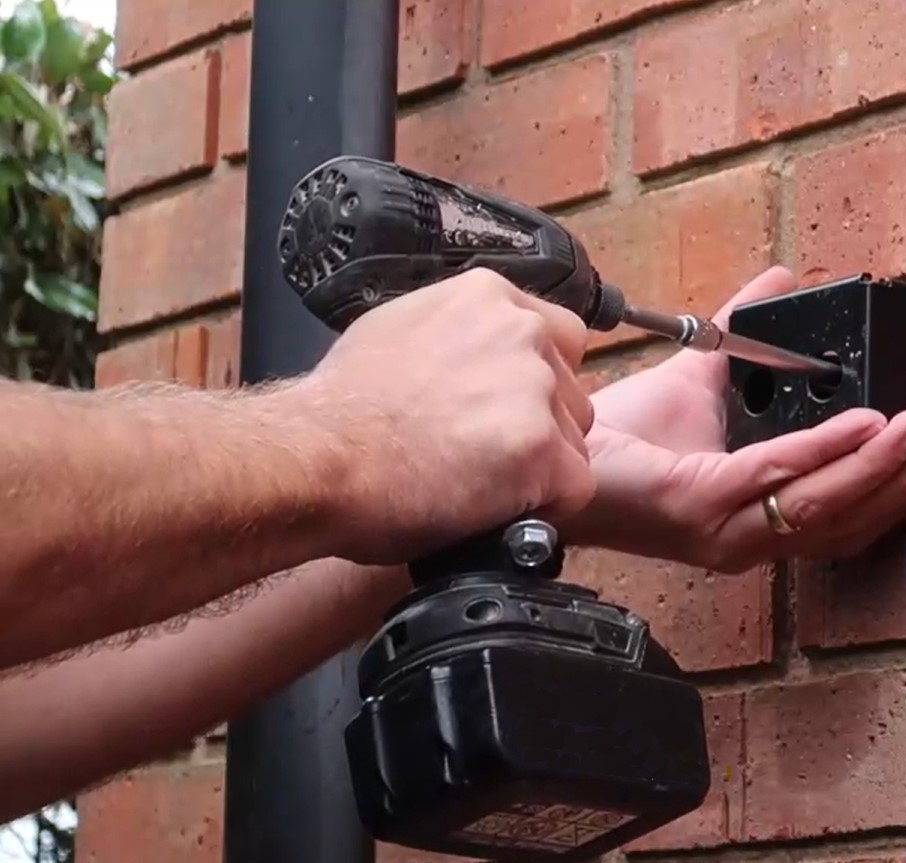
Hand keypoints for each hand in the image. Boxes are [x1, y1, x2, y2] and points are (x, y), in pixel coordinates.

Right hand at [287, 268, 596, 564]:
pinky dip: (543, 508)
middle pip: (572, 393)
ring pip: (575, 441)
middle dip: (541, 428)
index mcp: (488, 297)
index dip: (539, 383)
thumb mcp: (397, 331)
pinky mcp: (543, 449)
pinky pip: (574, 488)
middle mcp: (522, 332)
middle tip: (482, 455)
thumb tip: (474, 354)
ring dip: (540, 468)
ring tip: (475, 481)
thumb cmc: (340, 411)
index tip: (505, 411)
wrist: (316, 459)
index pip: (559, 336)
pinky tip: (493, 507)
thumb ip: (457, 335)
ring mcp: (537, 389)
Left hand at [567, 266, 905, 572]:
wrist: (557, 440)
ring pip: (825, 502)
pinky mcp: (699, 504)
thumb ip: (749, 332)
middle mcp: (745, 537)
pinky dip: (830, 449)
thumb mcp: (704, 374)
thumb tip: (785, 280)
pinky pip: (781, 473)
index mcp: (754, 517)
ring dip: (881, 466)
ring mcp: (723, 528)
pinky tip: (864, 423)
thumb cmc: (622, 431)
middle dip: (904, 478)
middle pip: (847, 518)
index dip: (893, 493)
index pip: (840, 518)